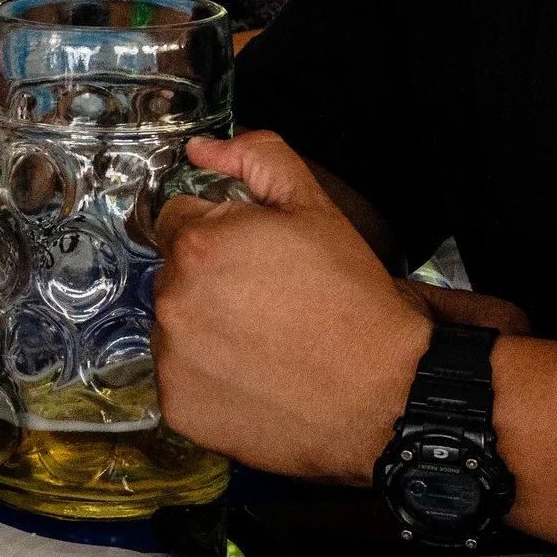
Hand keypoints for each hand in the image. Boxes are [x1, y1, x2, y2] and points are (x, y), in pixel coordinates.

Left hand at [152, 130, 430, 484]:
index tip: (253, 259)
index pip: (177, 221)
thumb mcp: (314, 207)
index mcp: (197, 245)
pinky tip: (255, 378)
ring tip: (265, 343)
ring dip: (206, 330)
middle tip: (268, 302)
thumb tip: (201, 149)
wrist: (384, 391)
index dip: (219, 234)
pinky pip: (181, 380)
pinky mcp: (180, 408)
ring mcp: (172, 360)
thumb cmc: (351, 300)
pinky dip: (209, 380)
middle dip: (211, 281)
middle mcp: (172, 302)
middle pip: (174, 275)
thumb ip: (255, 158)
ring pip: (175, 328)